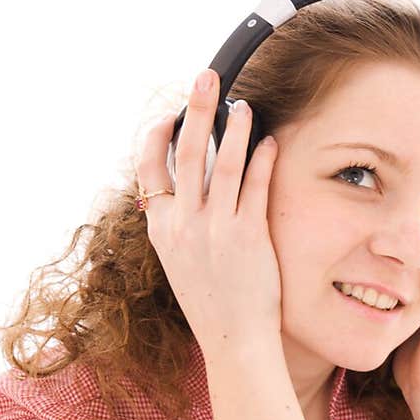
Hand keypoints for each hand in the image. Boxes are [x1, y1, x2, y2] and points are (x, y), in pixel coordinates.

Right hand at [135, 70, 282, 360]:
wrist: (232, 342)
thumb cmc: (211, 304)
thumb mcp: (180, 263)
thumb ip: (177, 225)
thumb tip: (182, 192)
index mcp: (161, 229)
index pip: (149, 168)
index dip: (159, 134)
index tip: (171, 114)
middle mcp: (184, 225)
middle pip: (187, 152)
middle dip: (196, 108)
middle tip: (206, 77)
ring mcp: (216, 230)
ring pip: (223, 162)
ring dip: (235, 127)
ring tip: (245, 104)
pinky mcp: (248, 237)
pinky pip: (256, 186)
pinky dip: (262, 159)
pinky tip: (270, 141)